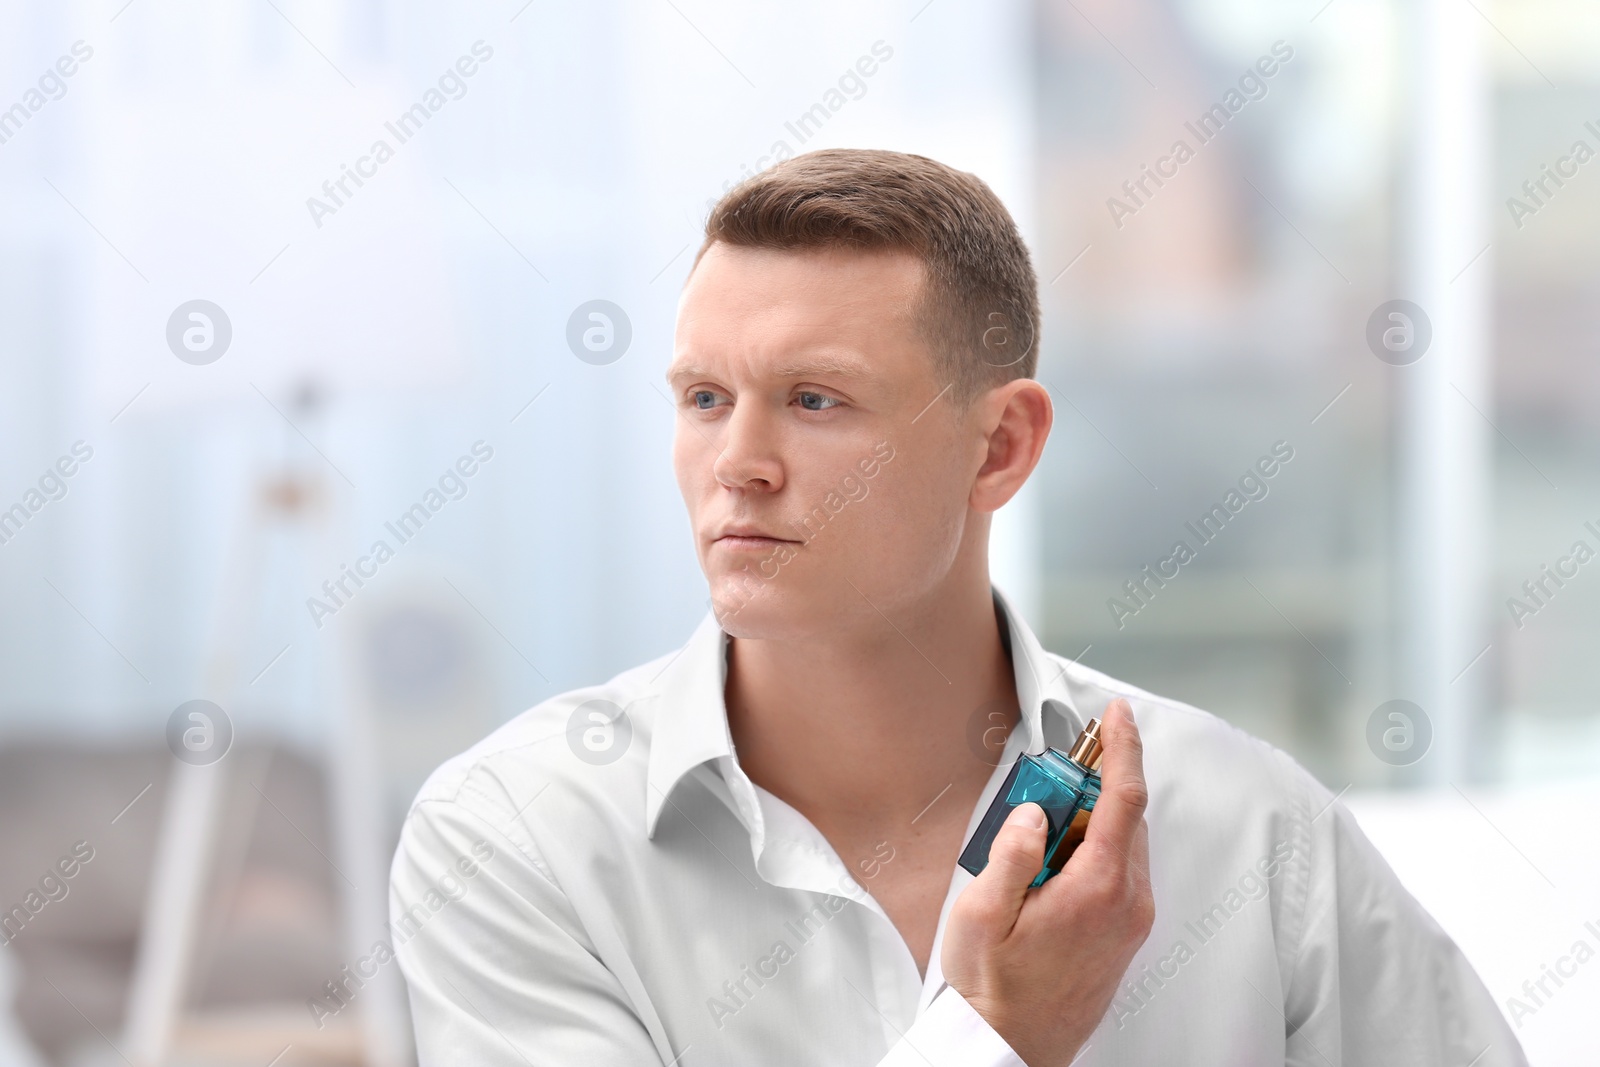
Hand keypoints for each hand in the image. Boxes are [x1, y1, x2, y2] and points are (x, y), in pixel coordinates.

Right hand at [940, 698, 1153, 1066]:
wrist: (1013, 1047)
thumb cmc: (995, 989)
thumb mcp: (984, 913)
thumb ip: (1011, 853)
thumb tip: (1034, 812)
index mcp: (1099, 888)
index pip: (1124, 798)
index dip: (1124, 747)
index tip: (1118, 717)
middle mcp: (1128, 902)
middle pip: (1125, 816)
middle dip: (1095, 783)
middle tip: (1052, 775)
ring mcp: (1132, 920)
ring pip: (1124, 843)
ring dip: (1092, 819)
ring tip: (1041, 827)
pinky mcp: (1125, 933)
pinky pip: (1121, 870)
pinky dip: (1096, 848)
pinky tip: (1055, 861)